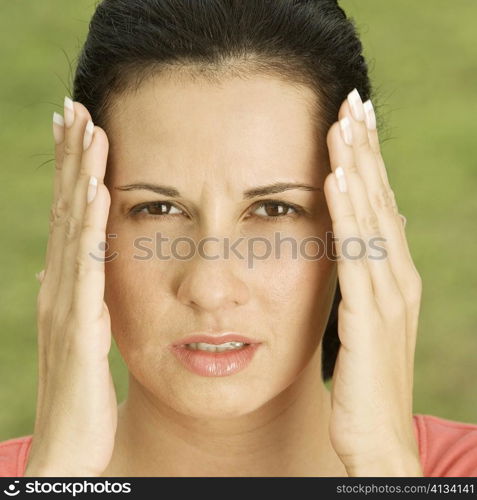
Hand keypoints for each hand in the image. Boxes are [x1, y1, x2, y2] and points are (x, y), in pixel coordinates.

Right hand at [25, 98, 116, 476]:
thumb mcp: (84, 336)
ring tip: (88, 129)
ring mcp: (65, 303)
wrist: (70, 446)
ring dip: (80, 176)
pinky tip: (99, 193)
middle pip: (67, 209)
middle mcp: (61, 286)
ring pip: (74, 228)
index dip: (72, 172)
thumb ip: (81, 299)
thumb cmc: (81, 392)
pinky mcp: (77, 325)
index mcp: (68, 287)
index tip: (78, 130)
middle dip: (71, 158)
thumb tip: (71, 270)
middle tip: (75, 108)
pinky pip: (87, 267)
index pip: (71, 217)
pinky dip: (90, 227)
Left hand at [323, 89, 422, 475]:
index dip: (368, 162)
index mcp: (392, 277)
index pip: (380, 206)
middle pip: (381, 200)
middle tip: (354, 101)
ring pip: (372, 217)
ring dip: (359, 168)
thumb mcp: (366, 317)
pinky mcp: (371, 315)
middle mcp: (397, 277)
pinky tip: (338, 179)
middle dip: (367, 150)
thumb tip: (374, 233)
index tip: (353, 120)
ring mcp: (388, 295)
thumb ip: (368, 274)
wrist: (375, 434)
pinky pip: (358, 253)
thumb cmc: (366, 377)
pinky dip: (350, 213)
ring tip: (345, 123)